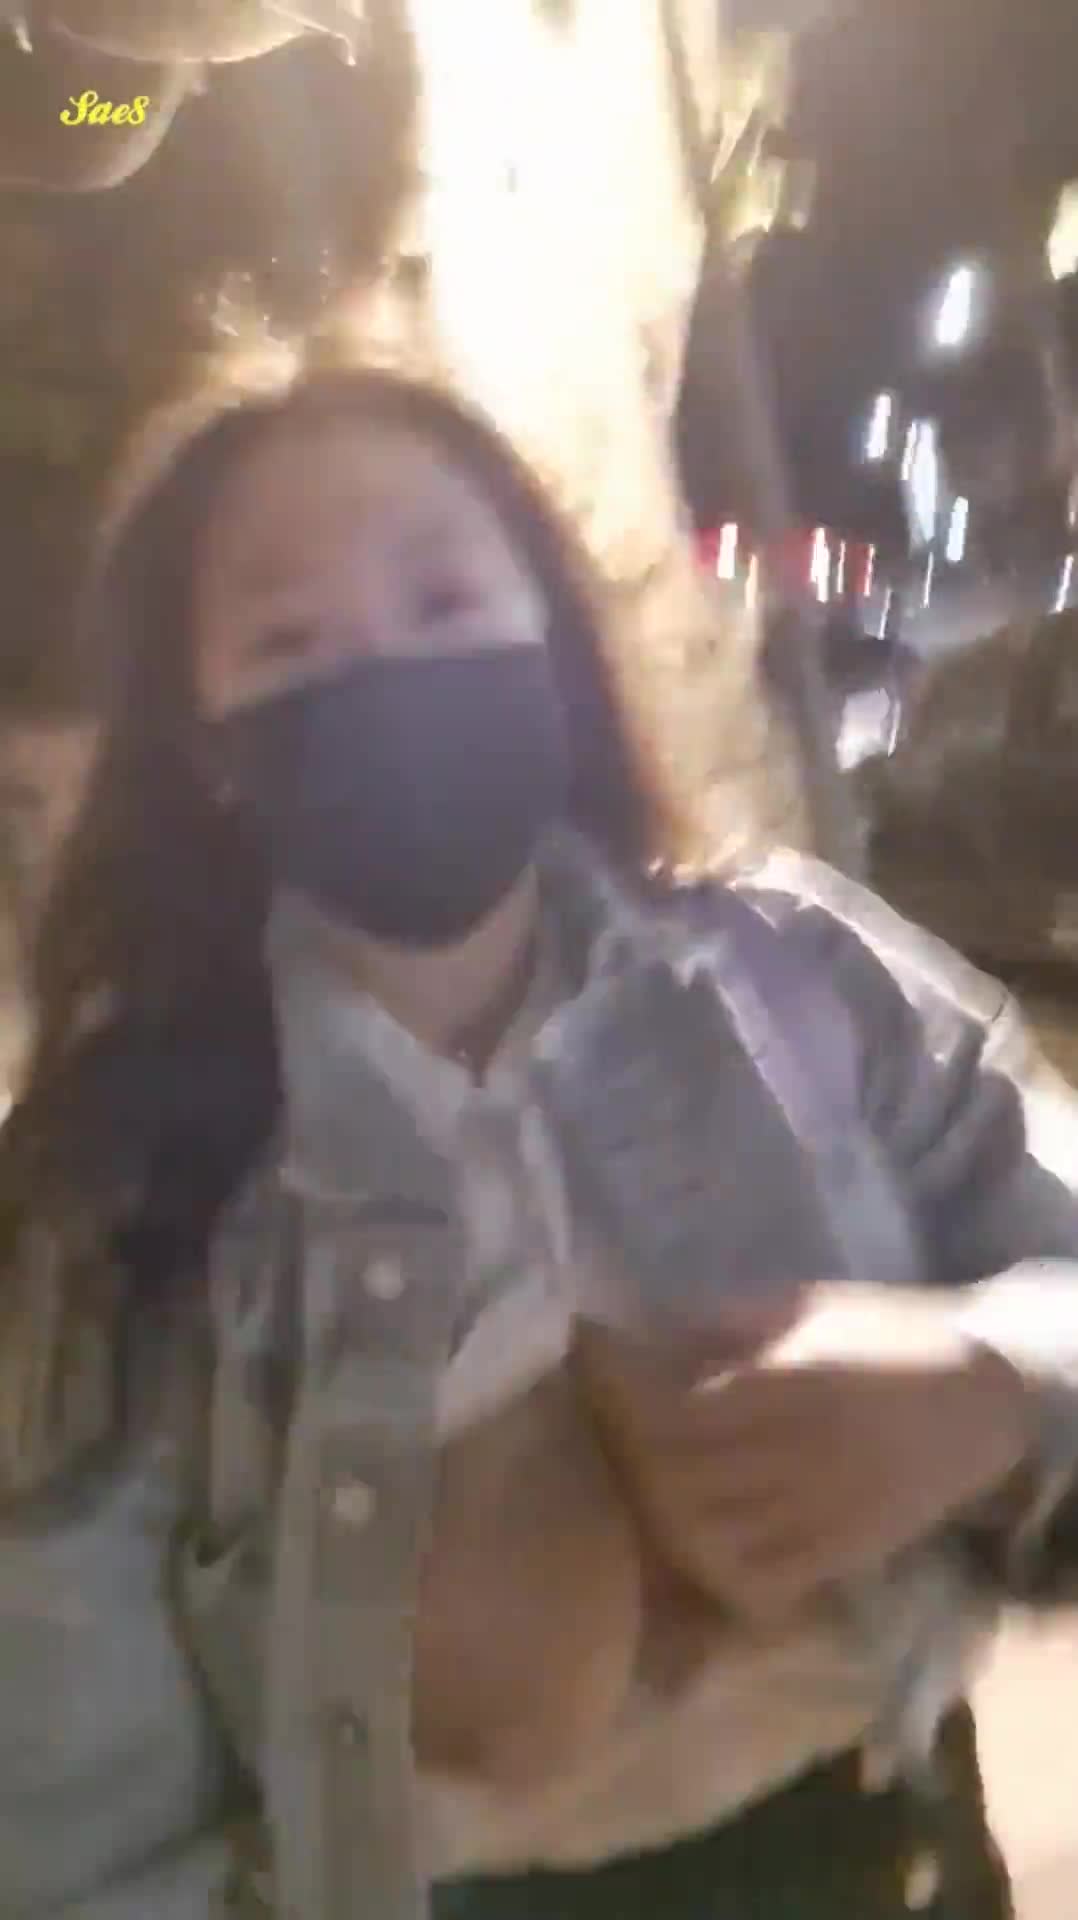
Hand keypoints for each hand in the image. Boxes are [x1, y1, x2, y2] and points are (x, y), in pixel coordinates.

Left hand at [574, 1284, 1034, 1626]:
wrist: (978, 1403)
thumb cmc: (883, 1336)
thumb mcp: (803, 1308)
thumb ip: (723, 1328)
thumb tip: (634, 1332)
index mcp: (796, 1383)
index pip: (680, 1405)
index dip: (622, 1389)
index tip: (590, 1361)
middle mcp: (803, 1456)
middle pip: (679, 1475)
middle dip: (627, 1449)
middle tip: (601, 1421)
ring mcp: (820, 1514)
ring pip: (705, 1535)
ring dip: (656, 1509)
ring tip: (636, 1476)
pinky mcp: (836, 1555)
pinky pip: (755, 1580)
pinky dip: (706, 1563)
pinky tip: (684, 1531)